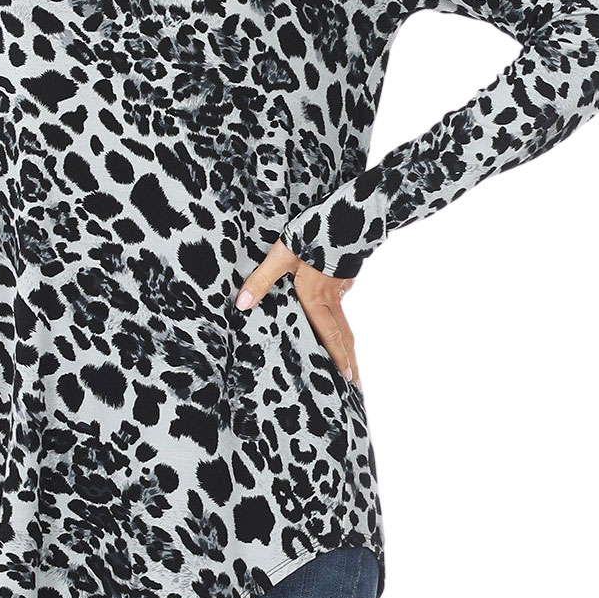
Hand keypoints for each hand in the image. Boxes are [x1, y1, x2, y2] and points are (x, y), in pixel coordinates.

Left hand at [237, 240, 360, 388]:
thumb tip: (242, 305)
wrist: (342, 214)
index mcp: (317, 298)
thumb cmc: (310, 235)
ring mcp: (342, 284)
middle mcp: (332, 296)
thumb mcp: (280, 257)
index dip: (337, 359)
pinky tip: (333, 307)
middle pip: (344, 334)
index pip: (329, 336)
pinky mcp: (345, 272)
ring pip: (344, 317)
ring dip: (346, 339)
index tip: (347, 380)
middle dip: (350, 359)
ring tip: (349, 356)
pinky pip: (341, 297)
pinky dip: (339, 310)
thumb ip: (261, 281)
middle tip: (356, 382)